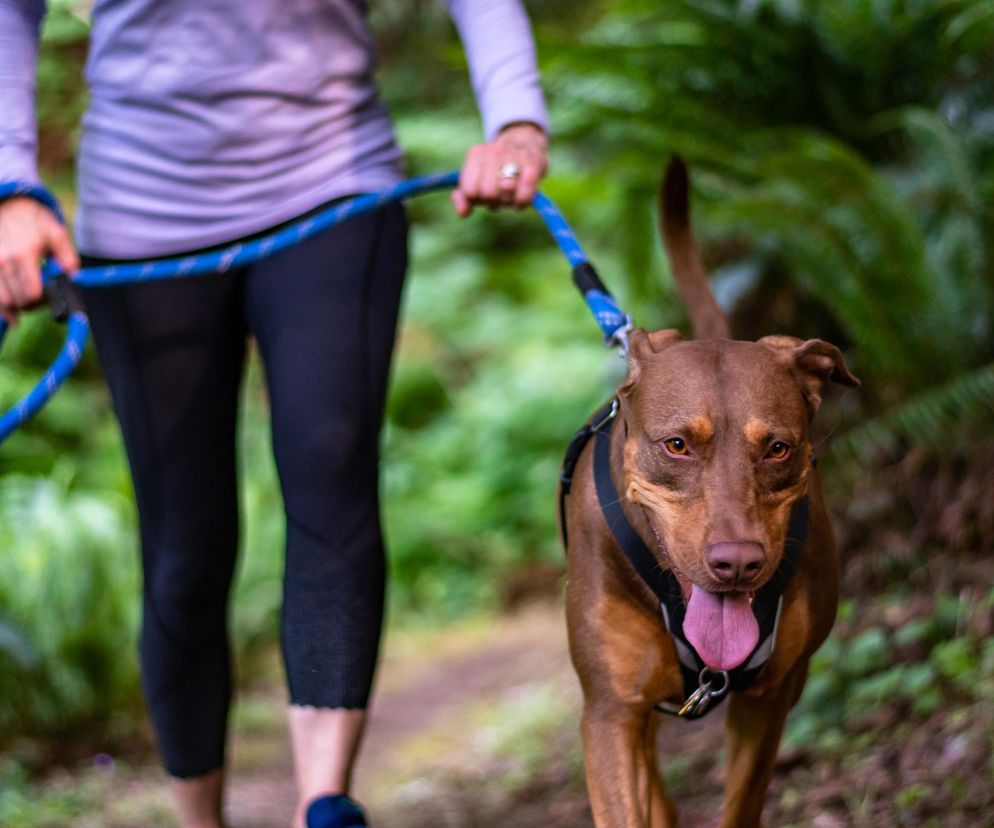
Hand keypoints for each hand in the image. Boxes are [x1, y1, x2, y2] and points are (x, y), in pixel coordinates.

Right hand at [0, 196, 78, 323]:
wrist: (7, 205)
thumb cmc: (35, 221)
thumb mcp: (57, 234)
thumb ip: (68, 257)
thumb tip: (74, 278)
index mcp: (24, 254)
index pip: (32, 292)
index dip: (43, 301)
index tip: (49, 297)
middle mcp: (3, 261)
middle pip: (17, 300)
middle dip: (31, 305)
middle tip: (40, 300)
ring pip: (1, 301)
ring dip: (15, 307)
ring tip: (26, 302)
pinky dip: (2, 306)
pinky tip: (10, 312)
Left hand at [452, 122, 547, 216]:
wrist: (525, 144)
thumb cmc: (496, 170)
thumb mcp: (475, 179)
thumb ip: (463, 197)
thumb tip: (463, 213)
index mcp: (476, 153)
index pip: (470, 190)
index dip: (477, 200)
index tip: (482, 196)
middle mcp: (495, 150)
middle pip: (488, 192)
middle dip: (493, 201)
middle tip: (499, 197)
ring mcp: (515, 154)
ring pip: (506, 189)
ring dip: (508, 201)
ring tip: (509, 196)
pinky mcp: (534, 163)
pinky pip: (525, 191)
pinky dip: (522, 201)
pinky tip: (520, 202)